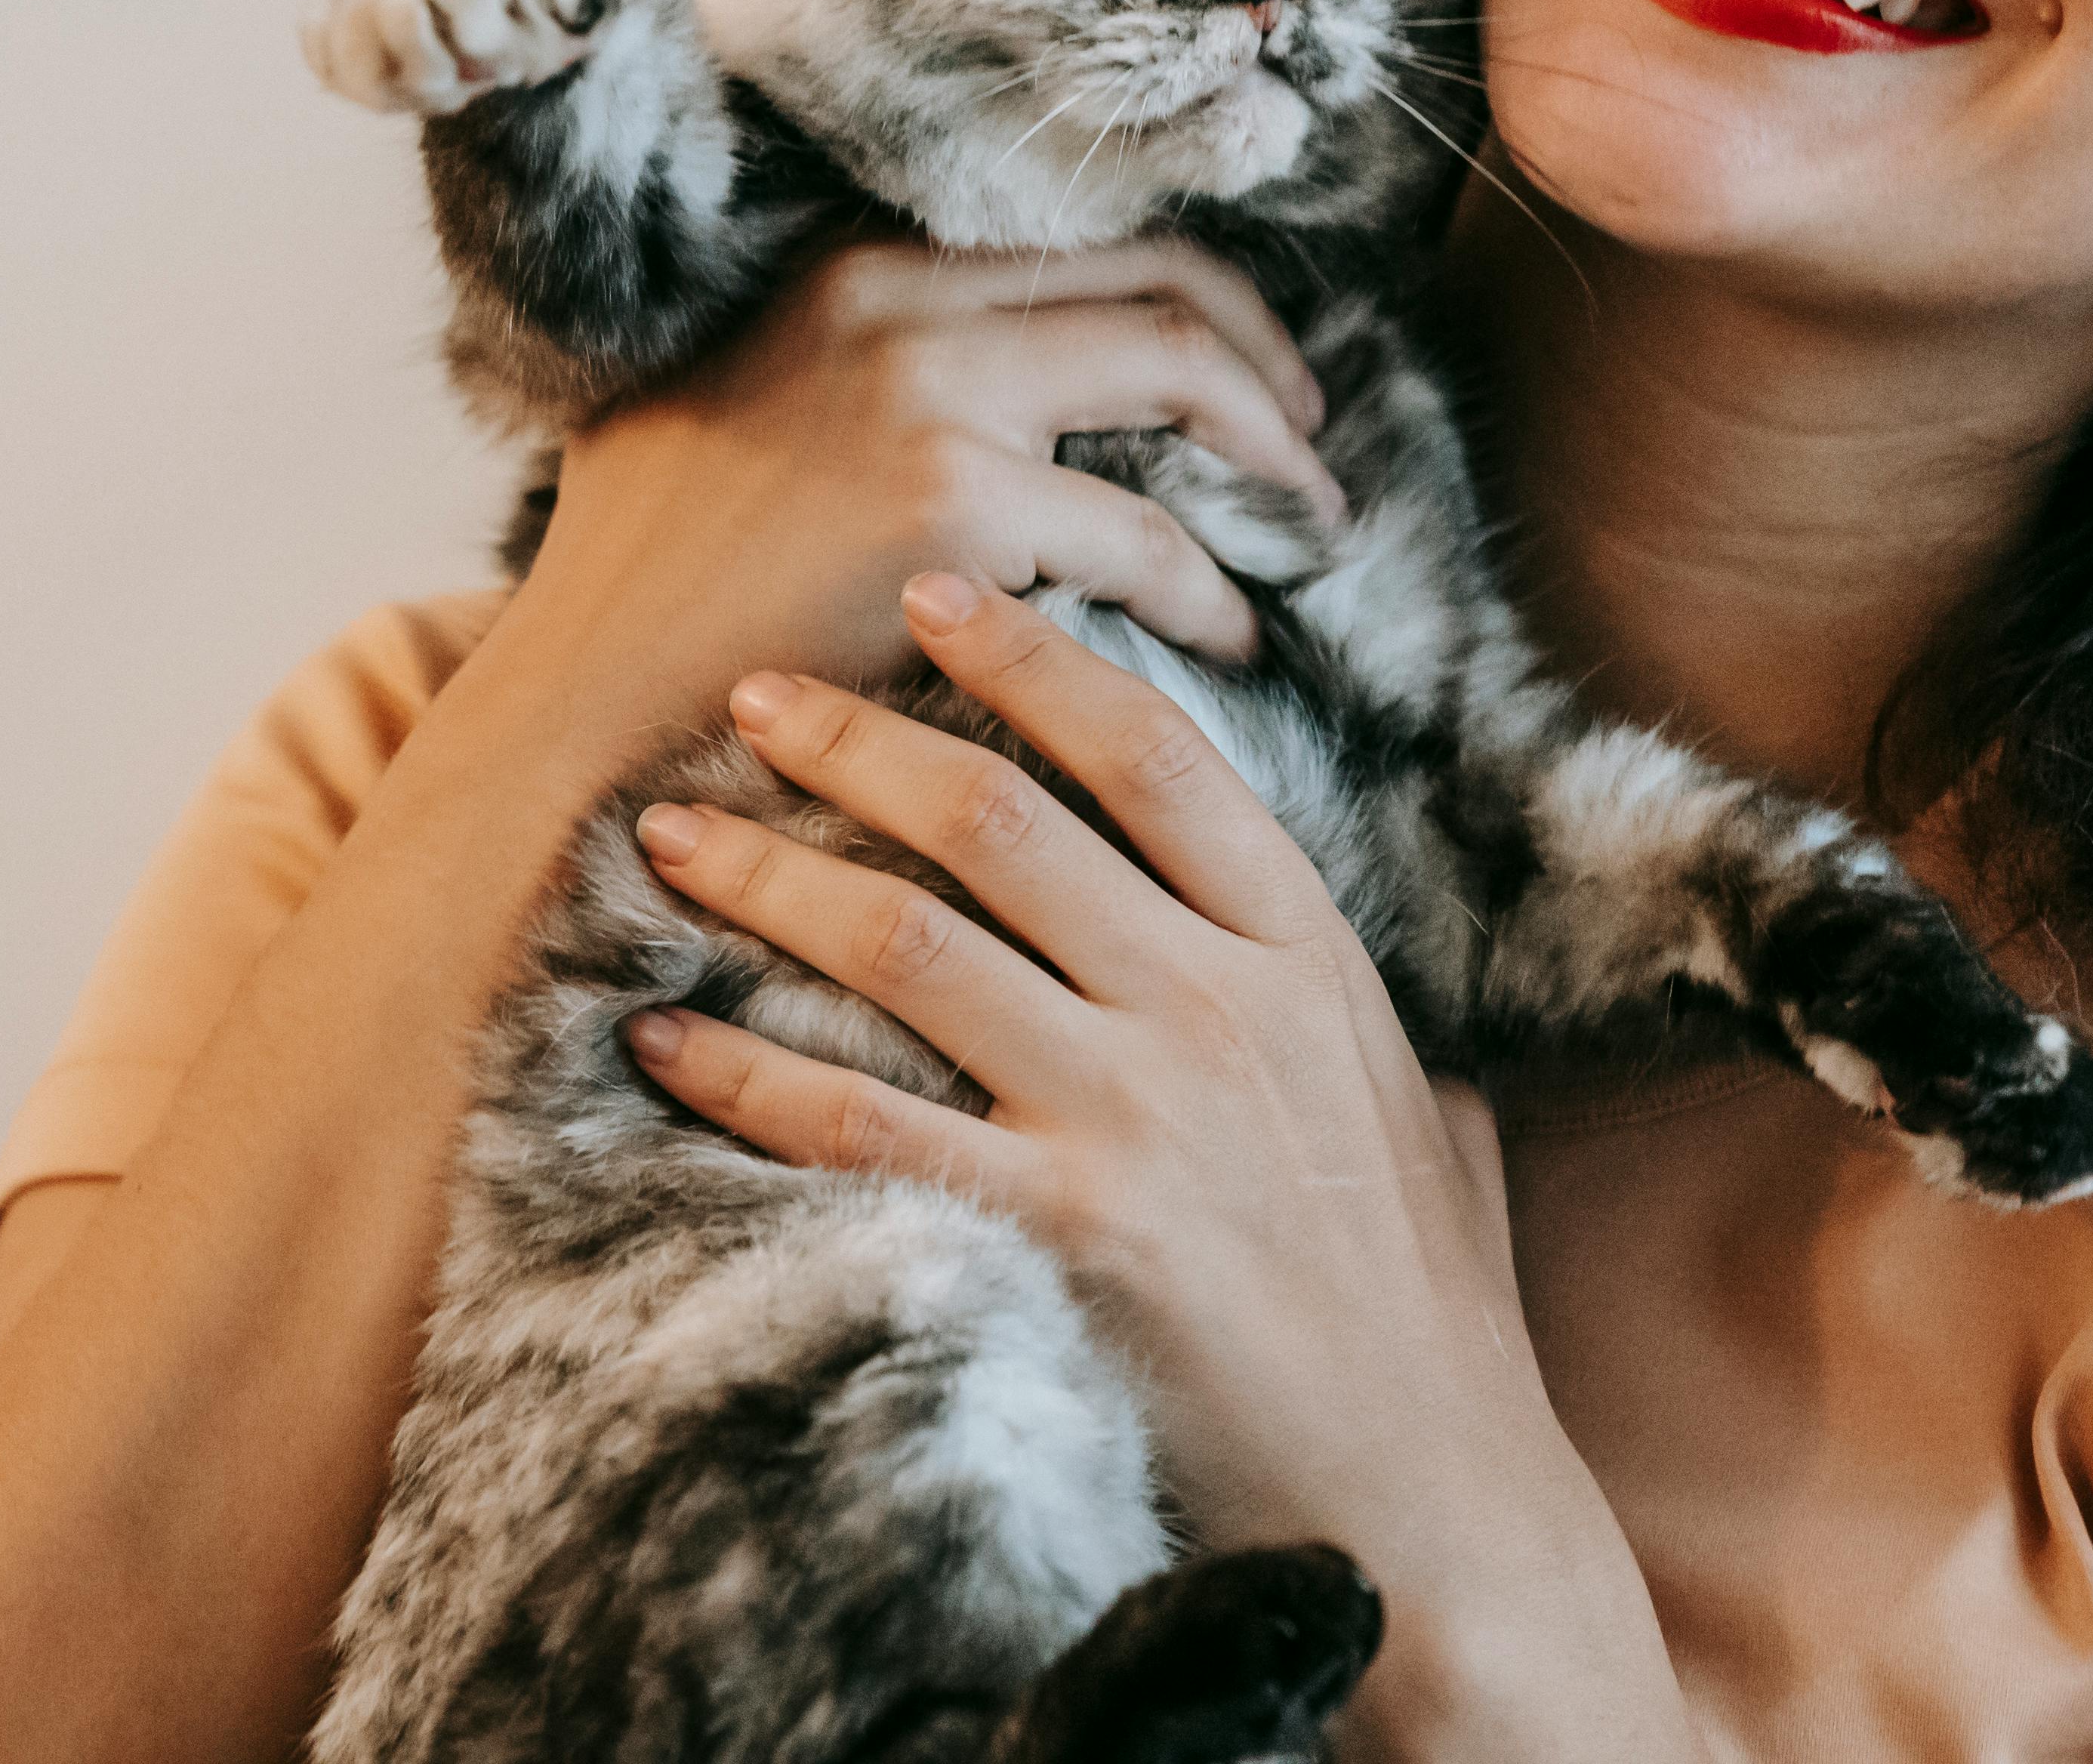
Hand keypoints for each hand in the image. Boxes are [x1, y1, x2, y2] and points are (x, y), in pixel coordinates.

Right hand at [481, 239, 1339, 744]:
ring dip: (1271, 462)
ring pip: (1177, 377)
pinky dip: (1209, 590)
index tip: (1251, 368)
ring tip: (1306, 532)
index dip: (1197, 298)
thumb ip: (854, 375)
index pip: (1080, 236)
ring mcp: (924, 392)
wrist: (573, 713)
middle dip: (1264, 364)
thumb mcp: (731, 419)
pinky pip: (1146, 538)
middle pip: (1157, 280)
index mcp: (849, 270)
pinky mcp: (950, 505)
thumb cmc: (650, 601)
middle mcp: (891, 298)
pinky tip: (1226, 638)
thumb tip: (998, 389)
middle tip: (1312, 448)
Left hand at [617, 577, 1692, 1758]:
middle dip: (856, 740)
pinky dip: (740, 1076)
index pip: (1153, 754)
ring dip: (767, 877)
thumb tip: (1310, 964)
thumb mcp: (1423, 1115)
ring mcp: (1136, 1125)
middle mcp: (1217, 1012)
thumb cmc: (1424, 1315)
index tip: (935, 591)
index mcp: (1307, 955)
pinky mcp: (1058, 1243)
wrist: (1433, 1501)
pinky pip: (858, 1127)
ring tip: (666, 835)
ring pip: (909, 944)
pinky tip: (659, 1042)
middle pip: (1002, 821)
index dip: (1034, 659)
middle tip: (747, 692)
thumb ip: (1356, 1018)